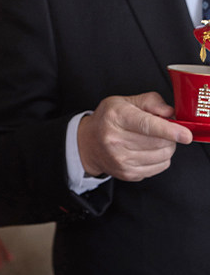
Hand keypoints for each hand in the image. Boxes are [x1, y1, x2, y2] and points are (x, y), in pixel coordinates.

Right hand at [77, 92, 191, 180]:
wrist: (89, 143)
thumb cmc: (109, 119)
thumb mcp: (125, 102)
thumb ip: (151, 101)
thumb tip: (169, 113)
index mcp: (116, 117)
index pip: (146, 125)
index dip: (169, 130)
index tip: (185, 135)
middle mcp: (115, 139)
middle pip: (159, 142)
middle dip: (169, 136)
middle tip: (161, 131)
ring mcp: (120, 159)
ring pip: (162, 156)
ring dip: (166, 147)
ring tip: (152, 140)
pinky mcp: (127, 173)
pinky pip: (159, 167)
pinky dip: (161, 158)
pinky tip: (148, 151)